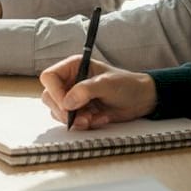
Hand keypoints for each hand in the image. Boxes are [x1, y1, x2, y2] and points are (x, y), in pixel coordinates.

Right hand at [40, 55, 156, 129]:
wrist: (140, 100)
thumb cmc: (126, 85)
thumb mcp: (107, 84)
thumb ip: (86, 90)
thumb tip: (67, 102)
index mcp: (74, 66)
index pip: (50, 77)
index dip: (55, 92)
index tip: (67, 105)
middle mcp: (70, 81)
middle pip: (50, 97)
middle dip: (64, 111)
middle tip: (81, 118)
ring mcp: (73, 97)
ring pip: (58, 111)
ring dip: (75, 119)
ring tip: (93, 118)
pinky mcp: (79, 111)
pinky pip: (71, 121)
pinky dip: (83, 124)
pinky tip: (99, 119)